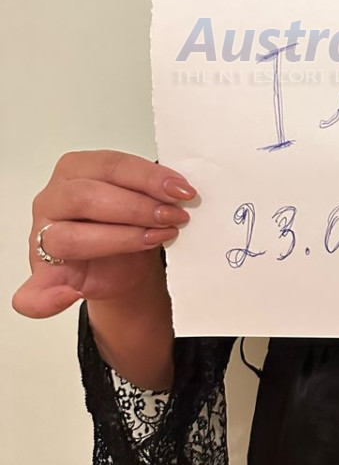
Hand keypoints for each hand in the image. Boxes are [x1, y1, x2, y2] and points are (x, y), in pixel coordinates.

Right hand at [12, 151, 195, 318]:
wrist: (125, 265)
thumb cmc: (129, 224)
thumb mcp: (144, 199)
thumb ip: (155, 192)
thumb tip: (181, 192)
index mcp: (76, 169)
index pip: (110, 165)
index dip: (148, 178)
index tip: (182, 191)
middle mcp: (53, 198)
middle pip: (87, 196)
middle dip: (137, 207)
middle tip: (173, 216)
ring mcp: (43, 237)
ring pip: (70, 237)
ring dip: (119, 240)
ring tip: (156, 239)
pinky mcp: (42, 275)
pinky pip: (31, 292)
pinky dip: (47, 299)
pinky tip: (71, 296)